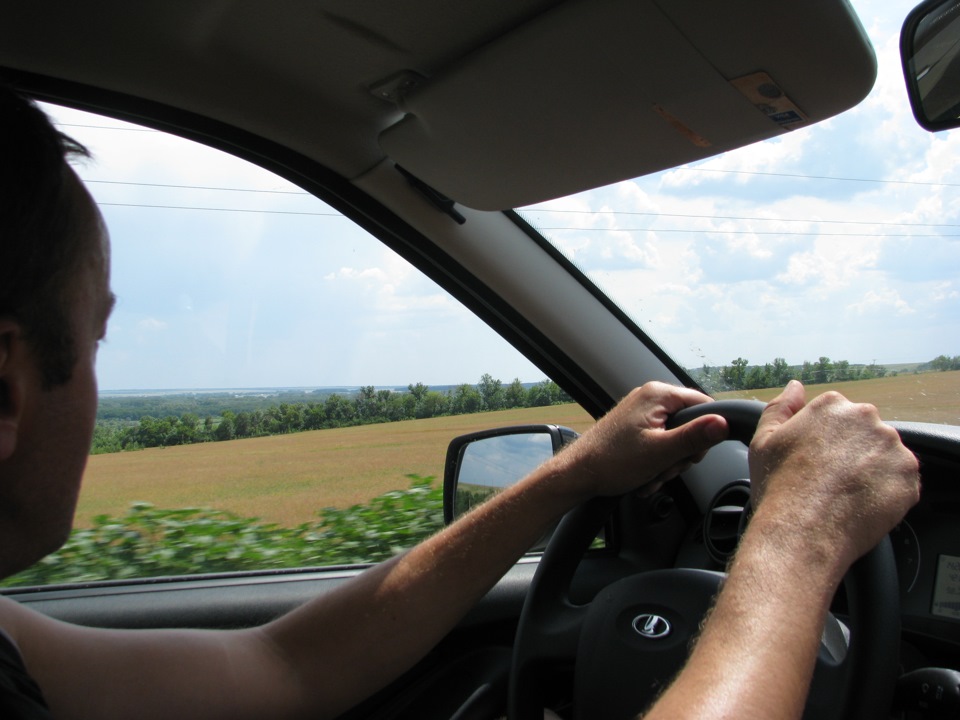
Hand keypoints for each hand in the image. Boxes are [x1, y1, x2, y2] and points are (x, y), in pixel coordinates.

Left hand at [554, 381, 728, 501]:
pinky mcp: (634, 427)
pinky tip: (645, 477)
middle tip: (666, 468)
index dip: (705, 433)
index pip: (704, 406)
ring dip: (668, 463)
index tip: (692, 454)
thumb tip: (723, 423)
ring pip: (674, 439)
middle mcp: (650, 398)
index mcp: (658, 394)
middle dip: (681, 454)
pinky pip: (659, 443)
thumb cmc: (611, 461)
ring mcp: (641, 413)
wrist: (578, 474)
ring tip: (652, 476)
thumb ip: (694, 437)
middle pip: (690, 425)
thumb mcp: (661, 452)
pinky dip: (656, 463)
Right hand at [748, 380, 919, 573]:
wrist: (803, 530)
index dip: (825, 440)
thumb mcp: (764, 440)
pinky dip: (886, 491)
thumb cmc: (779, 486)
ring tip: (846, 494)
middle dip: (851, 452)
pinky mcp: (908, 477)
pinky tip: (861, 503)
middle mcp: (867, 419)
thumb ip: (780, 406)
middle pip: (864, 432)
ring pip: (884, 455)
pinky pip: (901, 481)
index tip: (817, 461)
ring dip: (871, 470)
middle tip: (831, 479)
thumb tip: (796, 386)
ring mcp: (891, 447)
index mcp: (832, 406)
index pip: (836, 416)